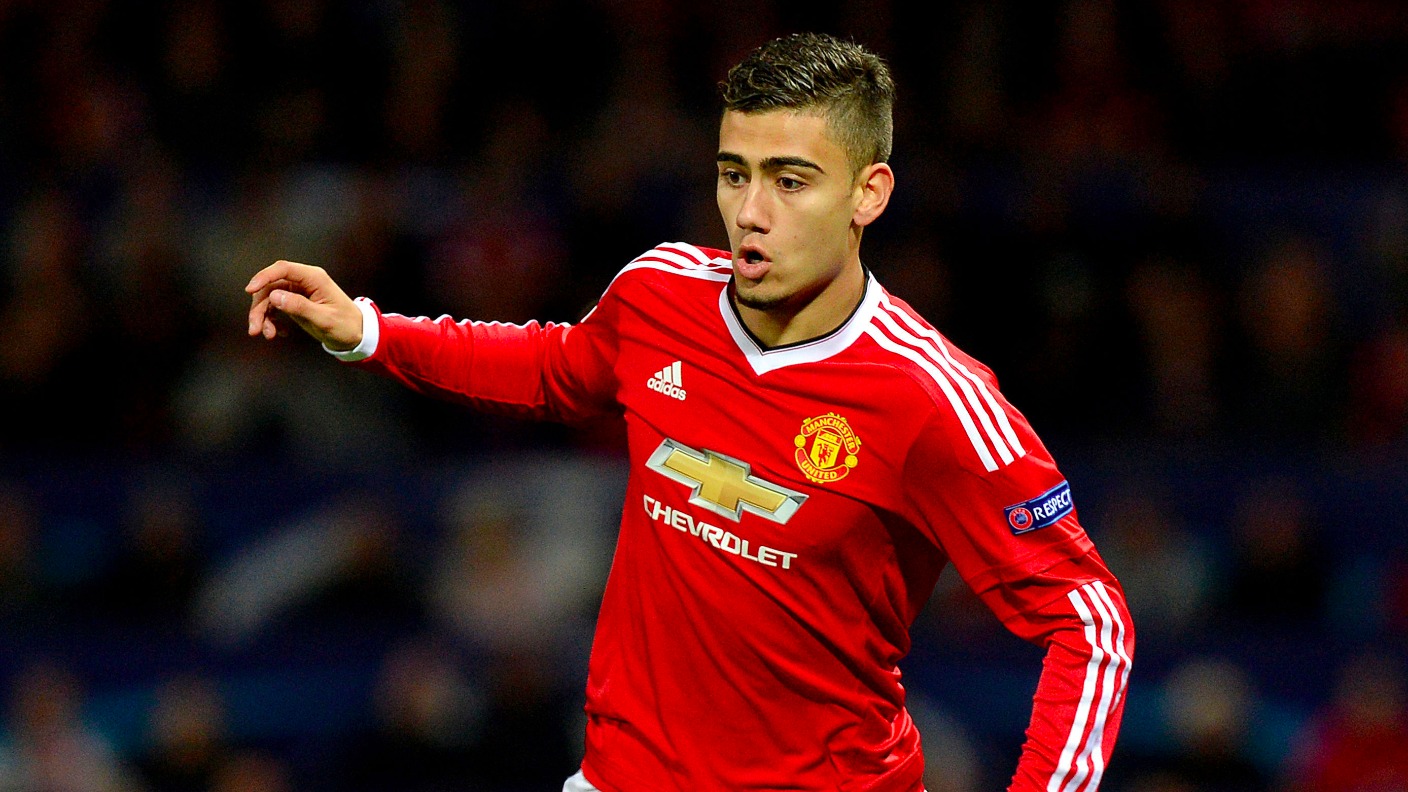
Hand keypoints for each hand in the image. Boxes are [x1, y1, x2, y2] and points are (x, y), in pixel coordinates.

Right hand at [246, 261, 362, 350]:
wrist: (355, 334)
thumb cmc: (345, 325)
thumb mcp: (323, 319)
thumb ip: (299, 307)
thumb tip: (274, 296)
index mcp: (314, 278)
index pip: (283, 269)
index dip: (264, 277)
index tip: (249, 290)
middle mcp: (304, 281)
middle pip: (271, 286)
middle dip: (259, 306)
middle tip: (255, 329)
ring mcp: (298, 291)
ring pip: (269, 297)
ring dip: (263, 316)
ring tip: (268, 335)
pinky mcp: (294, 301)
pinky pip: (274, 306)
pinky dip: (272, 320)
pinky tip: (279, 332)